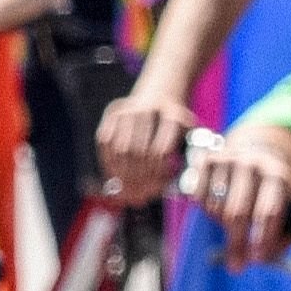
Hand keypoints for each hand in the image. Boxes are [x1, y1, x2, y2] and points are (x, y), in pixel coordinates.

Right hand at [97, 91, 192, 205]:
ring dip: (122, 175)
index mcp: (173, 115)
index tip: (155, 191)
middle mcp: (149, 109)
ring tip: (126, 191)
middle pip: (139, 153)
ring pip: (120, 149)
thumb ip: (178, 165)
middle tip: (137, 197)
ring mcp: (128, 109)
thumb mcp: (185, 139)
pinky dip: (108, 162)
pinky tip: (115, 177)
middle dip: (137, 180)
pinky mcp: (113, 112)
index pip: (161, 152)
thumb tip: (156, 193)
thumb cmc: (175, 126)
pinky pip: (105, 142)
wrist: (161, 92)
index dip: (155, 176)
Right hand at [183, 130, 290, 258]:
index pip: (268, 212)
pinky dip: (209, 212)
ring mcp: (228, 160)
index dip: (261, 239)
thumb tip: (266, 257)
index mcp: (278, 176)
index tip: (256, 260)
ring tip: (234, 226)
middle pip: (238, 213)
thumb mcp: (289, 206)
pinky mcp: (208, 160)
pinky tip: (221, 208)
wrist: (258, 152)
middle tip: (236, 266)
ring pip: (217, 208)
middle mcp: (253, 165)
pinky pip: (200, 199)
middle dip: (236, 244)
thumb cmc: (274, 190)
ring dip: (223, 226)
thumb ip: (284, 234)